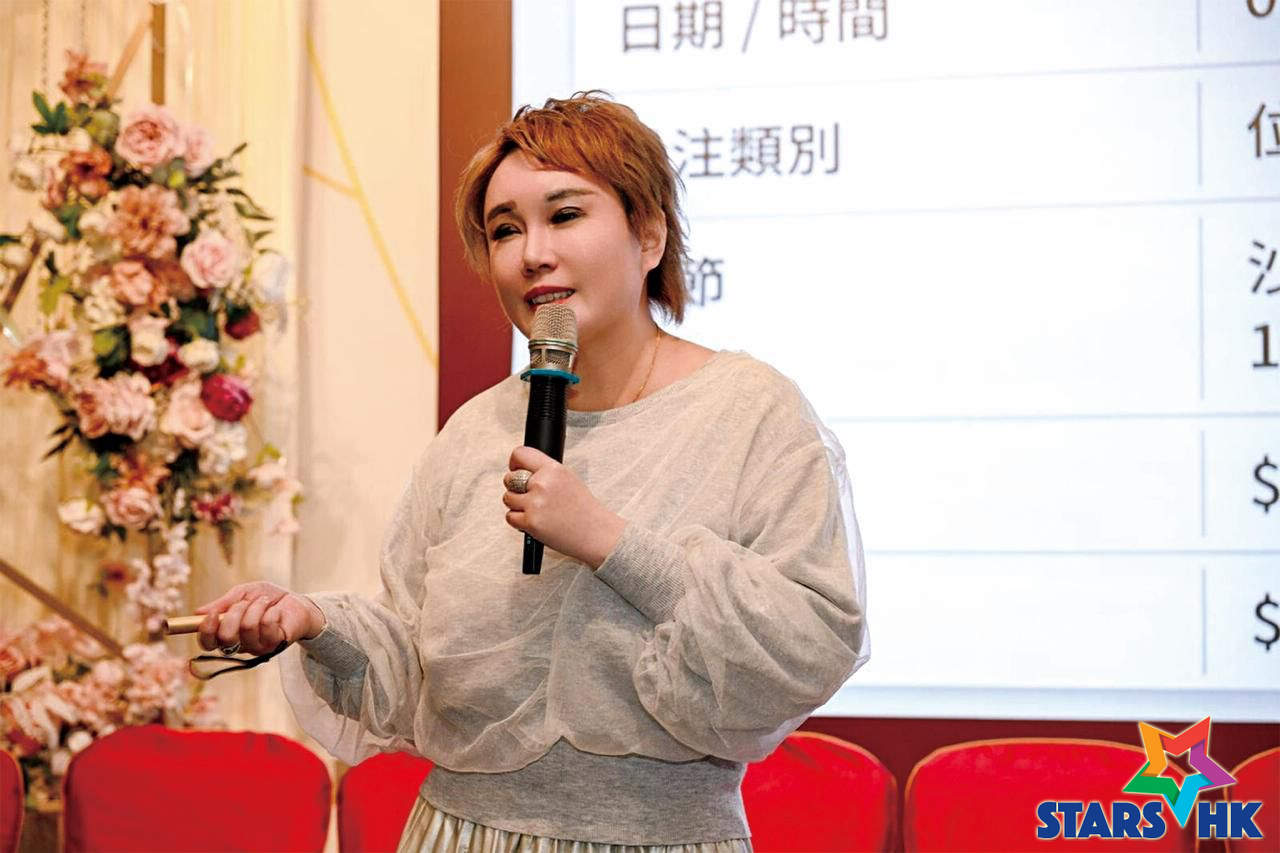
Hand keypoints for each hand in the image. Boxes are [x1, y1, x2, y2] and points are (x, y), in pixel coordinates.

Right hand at [194, 581, 325, 654]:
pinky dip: (270, 612)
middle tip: (245, 602)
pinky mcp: (277, 645)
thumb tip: (197, 613)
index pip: (208, 643)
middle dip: (234, 614)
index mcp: (229, 634)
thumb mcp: (243, 594)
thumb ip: (223, 604)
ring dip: (255, 608)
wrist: (297, 602)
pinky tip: (276, 611)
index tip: (212, 614)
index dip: (206, 630)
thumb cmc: (267, 599)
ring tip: (264, 602)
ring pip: (247, 628)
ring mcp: (259, 647)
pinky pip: (267, 626)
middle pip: (225, 639)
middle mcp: (241, 645)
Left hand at [503, 446, 625, 568]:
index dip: (515, 463)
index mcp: (553, 469)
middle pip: (509, 478)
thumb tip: (522, 469)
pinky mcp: (531, 522)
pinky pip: (510, 517)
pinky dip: (518, 521)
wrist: (595, 533)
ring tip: (536, 510)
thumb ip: (546, 472)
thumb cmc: (583, 509)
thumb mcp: (569, 479)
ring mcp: (535, 503)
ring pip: (508, 498)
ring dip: (517, 505)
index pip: (521, 454)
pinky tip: (535, 520)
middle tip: (530, 496)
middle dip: (515, 488)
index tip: (517, 470)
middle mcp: (543, 483)